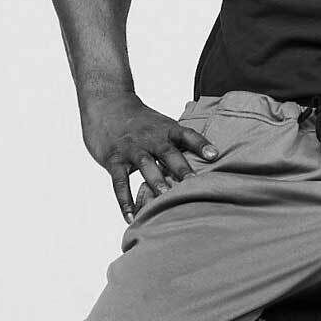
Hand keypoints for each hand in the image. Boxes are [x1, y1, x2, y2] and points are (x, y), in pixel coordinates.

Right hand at [78, 91, 217, 222]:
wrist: (106, 105)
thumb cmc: (140, 122)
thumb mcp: (160, 125)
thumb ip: (178, 145)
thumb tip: (206, 166)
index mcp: (165, 129)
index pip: (186, 134)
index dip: (200, 144)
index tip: (214, 155)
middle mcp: (150, 138)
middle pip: (167, 152)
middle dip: (181, 168)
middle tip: (193, 183)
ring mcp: (131, 148)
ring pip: (145, 164)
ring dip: (156, 181)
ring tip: (165, 197)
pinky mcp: (114, 160)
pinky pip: (119, 181)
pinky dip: (125, 200)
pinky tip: (131, 216)